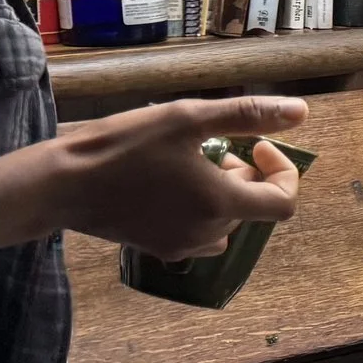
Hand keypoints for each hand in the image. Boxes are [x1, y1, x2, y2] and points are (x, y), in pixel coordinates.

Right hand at [0, 96, 307, 258]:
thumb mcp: (188, 119)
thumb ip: (247, 116)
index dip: (282, 172)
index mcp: (221, 204)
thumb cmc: (125, 146)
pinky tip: (169, 184)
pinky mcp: (158, 250)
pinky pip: (198, 233)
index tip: (258, 145)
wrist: (62, 185)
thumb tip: (300, 112)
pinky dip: (199, 209)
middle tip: (215, 146)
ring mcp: (182, 247)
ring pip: (225, 220)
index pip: (283, 202)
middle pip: (251, 208)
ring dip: (221, 191)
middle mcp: (208, 235)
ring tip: (189, 161)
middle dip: (245, 175)